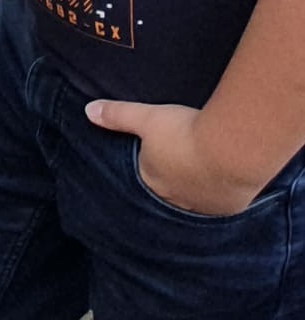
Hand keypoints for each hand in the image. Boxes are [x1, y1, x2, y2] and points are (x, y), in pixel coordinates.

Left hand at [85, 98, 259, 215]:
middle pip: (169, 194)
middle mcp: (175, 200)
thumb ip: (118, 115)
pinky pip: (221, 204)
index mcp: (152, 181)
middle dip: (173, 182)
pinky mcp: (229, 208)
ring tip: (203, 175)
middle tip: (180, 169)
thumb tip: (88, 111)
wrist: (232, 150)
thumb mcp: (148, 117)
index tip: (156, 161)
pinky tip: (226, 183)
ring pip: (196, 201)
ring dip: (198, 189)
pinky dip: (221, 194)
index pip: (145, 180)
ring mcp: (203, 207)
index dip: (150, 169)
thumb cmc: (185, 133)